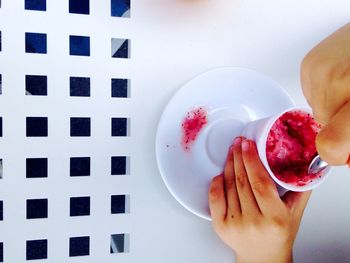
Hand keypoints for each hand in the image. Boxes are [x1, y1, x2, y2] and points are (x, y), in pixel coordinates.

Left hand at [208, 137, 310, 262]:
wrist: (262, 257)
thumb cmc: (279, 234)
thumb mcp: (295, 213)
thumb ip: (299, 188)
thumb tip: (301, 162)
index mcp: (275, 217)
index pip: (260, 182)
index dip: (252, 160)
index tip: (248, 143)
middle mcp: (253, 221)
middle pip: (242, 181)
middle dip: (239, 157)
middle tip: (238, 142)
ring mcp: (234, 224)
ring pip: (228, 186)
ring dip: (229, 165)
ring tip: (232, 151)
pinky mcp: (220, 226)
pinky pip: (215, 198)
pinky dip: (216, 182)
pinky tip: (221, 171)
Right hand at [301, 23, 349, 164]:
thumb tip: (346, 159)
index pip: (330, 144)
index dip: (336, 154)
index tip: (345, 152)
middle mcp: (336, 80)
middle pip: (324, 126)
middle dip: (340, 125)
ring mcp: (319, 69)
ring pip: (317, 110)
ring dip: (332, 107)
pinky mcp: (309, 63)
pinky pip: (310, 94)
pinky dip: (325, 92)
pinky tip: (342, 78)